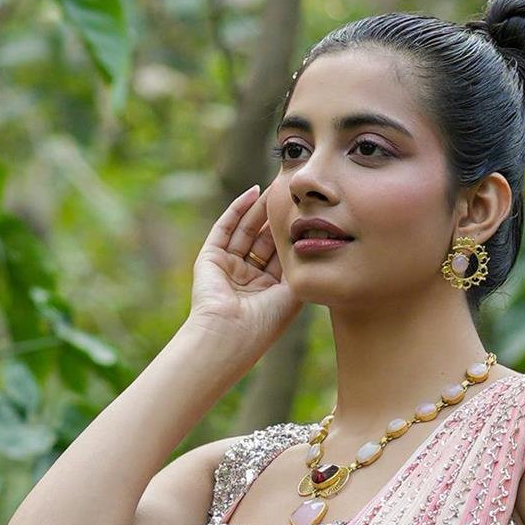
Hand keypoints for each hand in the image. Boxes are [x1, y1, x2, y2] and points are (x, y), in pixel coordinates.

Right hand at [188, 188, 298, 352]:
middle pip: (265, 240)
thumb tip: (314, 240)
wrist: (228, 335)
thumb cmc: (264, 322)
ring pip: (246, 230)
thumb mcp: (292, 293)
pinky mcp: (210, 258)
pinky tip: (254, 193)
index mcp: (268, 291)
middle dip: (277, 217)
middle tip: (293, 194)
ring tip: (276, 188)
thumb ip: (301, 266)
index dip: (294, 234)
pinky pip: (225, 228)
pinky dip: (238, 209)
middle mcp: (247, 278)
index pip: (282, 255)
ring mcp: (228, 267)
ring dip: (260, 209)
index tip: (310, 214)